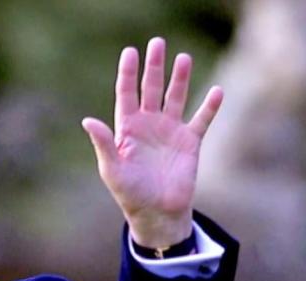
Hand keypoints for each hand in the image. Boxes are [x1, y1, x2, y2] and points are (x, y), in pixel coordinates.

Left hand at [82, 37, 222, 248]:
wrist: (156, 213)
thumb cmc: (129, 193)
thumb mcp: (112, 169)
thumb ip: (103, 144)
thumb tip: (88, 121)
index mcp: (127, 128)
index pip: (127, 94)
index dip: (128, 73)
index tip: (130, 52)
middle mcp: (149, 124)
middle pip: (152, 89)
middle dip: (154, 67)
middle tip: (158, 43)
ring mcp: (170, 131)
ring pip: (177, 97)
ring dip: (180, 78)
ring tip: (183, 58)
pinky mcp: (190, 142)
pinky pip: (202, 120)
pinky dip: (210, 107)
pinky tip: (217, 91)